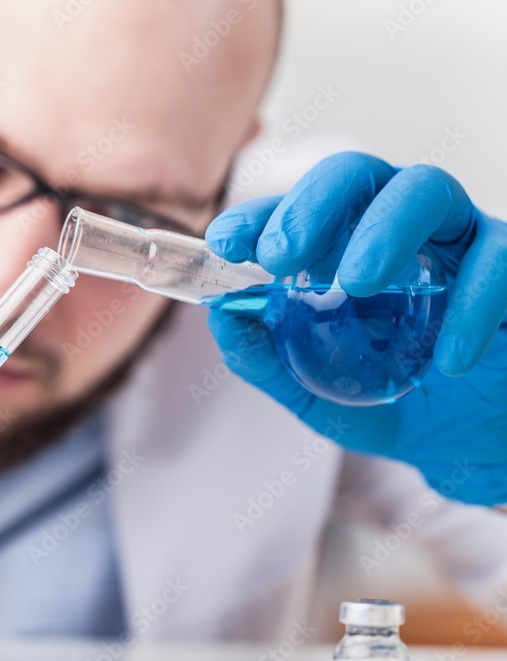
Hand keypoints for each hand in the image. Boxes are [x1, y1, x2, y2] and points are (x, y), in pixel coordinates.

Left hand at [205, 151, 506, 504]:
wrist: (474, 443)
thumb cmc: (395, 403)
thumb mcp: (317, 394)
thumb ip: (268, 361)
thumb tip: (222, 317)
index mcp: (339, 250)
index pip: (294, 212)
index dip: (258, 217)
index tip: (224, 242)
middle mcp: (394, 230)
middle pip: (355, 175)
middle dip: (312, 205)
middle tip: (281, 256)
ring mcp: (455, 241)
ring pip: (425, 190)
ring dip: (384, 229)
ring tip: (357, 282)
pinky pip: (497, 260)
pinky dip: (470, 305)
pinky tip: (445, 360)